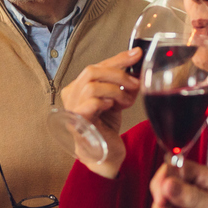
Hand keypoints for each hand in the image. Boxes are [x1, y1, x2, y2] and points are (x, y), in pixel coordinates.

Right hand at [59, 46, 140, 177]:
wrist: (106, 153)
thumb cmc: (107, 125)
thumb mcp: (117, 97)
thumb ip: (122, 81)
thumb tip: (136, 62)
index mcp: (79, 86)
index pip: (97, 65)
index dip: (118, 58)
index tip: (136, 54)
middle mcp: (71, 95)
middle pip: (91, 71)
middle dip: (118, 74)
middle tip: (134, 84)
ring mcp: (72, 109)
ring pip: (91, 86)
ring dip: (115, 91)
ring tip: (125, 102)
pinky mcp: (79, 123)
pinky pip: (90, 104)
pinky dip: (105, 102)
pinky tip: (112, 108)